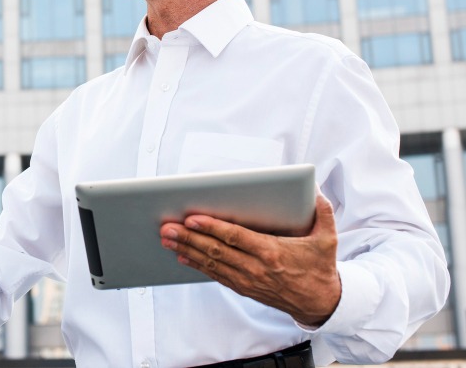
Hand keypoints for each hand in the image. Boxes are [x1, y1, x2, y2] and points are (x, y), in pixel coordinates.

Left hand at [159, 193, 340, 326]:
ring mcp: (249, 280)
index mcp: (273, 252)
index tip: (192, 218)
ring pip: (212, 263)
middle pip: (216, 250)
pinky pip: (216, 276)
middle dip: (189, 238)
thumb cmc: (320, 267)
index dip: (212, 228)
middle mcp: (257, 268)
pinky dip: (198, 266)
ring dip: (187, 250)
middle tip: (167, 227)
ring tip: (167, 239)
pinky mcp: (245, 288)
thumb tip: (316, 190)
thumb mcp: (327, 239)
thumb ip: (322, 212)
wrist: (321, 303)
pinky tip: (182, 256)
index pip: (235, 237)